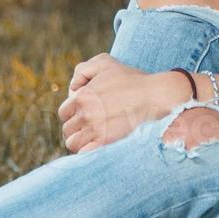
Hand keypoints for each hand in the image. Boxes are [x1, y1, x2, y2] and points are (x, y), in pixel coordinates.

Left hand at [58, 53, 185, 153]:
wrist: (155, 96)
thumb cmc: (132, 79)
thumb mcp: (105, 62)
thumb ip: (83, 70)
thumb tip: (73, 89)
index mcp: (81, 97)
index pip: (64, 113)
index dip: (73, 114)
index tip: (85, 114)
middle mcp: (85, 114)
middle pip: (68, 130)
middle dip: (76, 129)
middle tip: (90, 127)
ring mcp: (95, 130)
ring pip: (73, 144)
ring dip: (80, 142)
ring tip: (93, 138)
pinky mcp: (106, 143)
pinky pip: (84, 155)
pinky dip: (87, 153)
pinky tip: (97, 147)